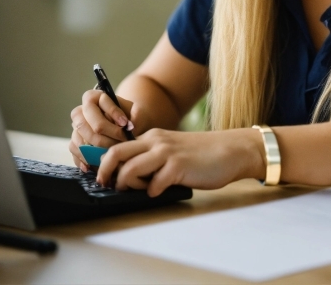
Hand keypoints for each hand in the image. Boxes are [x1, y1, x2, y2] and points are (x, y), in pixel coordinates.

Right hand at [69, 89, 136, 170]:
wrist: (125, 129)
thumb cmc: (131, 118)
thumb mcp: (137, 112)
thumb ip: (137, 115)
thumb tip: (130, 126)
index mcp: (95, 96)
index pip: (100, 102)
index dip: (113, 113)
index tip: (126, 124)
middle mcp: (82, 110)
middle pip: (87, 124)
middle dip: (106, 136)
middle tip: (121, 142)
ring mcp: (76, 127)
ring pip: (80, 138)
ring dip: (96, 149)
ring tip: (112, 155)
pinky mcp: (74, 141)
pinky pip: (74, 150)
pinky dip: (83, 159)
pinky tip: (93, 166)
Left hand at [96, 128, 265, 194]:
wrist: (231, 150)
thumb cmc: (201, 155)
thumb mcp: (172, 150)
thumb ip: (152, 159)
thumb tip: (128, 178)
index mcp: (152, 137)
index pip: (118, 147)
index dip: (103, 163)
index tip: (100, 178)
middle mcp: (155, 141)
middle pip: (115, 154)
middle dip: (105, 173)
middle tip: (108, 187)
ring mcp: (166, 153)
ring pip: (130, 169)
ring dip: (129, 185)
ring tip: (140, 189)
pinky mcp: (178, 166)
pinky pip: (153, 185)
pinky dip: (153, 192)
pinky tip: (162, 190)